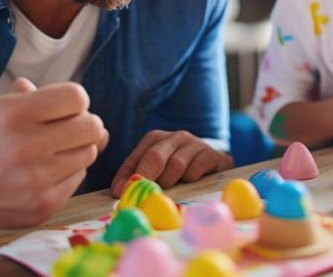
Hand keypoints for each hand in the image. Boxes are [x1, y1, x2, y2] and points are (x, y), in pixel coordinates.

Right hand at [0, 78, 107, 227]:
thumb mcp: (2, 107)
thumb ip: (41, 96)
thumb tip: (86, 109)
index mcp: (14, 114)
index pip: (77, 97)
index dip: (75, 101)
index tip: (65, 109)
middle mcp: (25, 146)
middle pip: (91, 126)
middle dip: (84, 124)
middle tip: (68, 129)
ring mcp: (36, 180)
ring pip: (89, 152)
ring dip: (77, 149)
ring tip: (52, 152)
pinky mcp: (44, 204)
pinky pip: (79, 178)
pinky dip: (68, 172)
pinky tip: (45, 172)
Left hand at [109, 130, 232, 196]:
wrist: (214, 162)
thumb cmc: (180, 169)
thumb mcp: (158, 171)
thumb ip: (138, 177)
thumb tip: (118, 192)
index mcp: (155, 139)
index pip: (135, 158)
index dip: (127, 177)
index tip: (120, 193)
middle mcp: (174, 137)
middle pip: (155, 156)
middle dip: (146, 178)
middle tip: (143, 195)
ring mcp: (194, 144)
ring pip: (175, 165)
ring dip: (170, 182)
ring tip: (172, 189)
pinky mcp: (211, 154)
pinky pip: (196, 169)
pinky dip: (190, 179)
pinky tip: (192, 183)